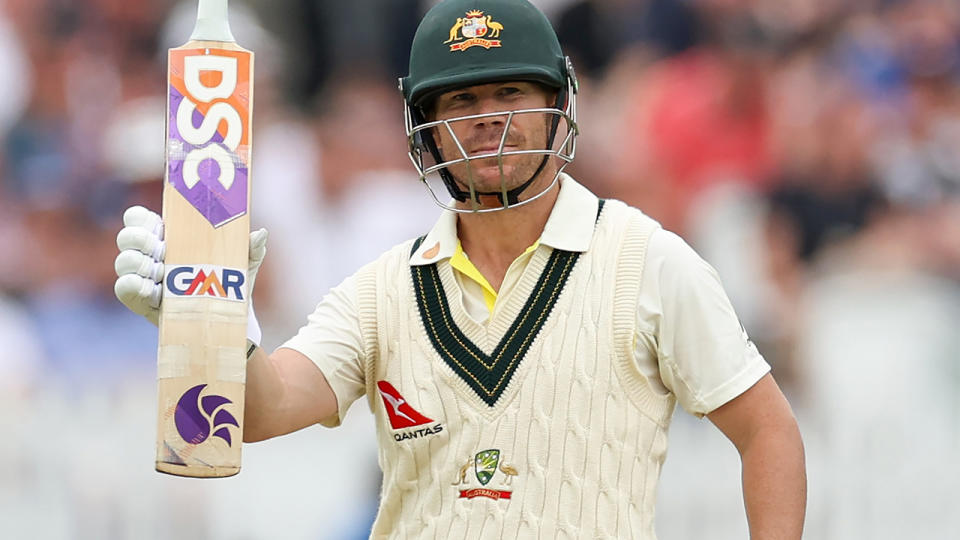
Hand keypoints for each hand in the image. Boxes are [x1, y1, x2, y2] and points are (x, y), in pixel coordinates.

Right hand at [113, 206, 267, 345]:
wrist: (229, 318)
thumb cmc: (231, 281)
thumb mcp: (244, 262)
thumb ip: (251, 247)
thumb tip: (260, 233)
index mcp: (169, 236)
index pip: (138, 217)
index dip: (142, 218)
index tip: (160, 226)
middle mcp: (150, 255)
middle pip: (127, 236)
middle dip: (139, 239)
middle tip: (161, 248)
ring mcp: (143, 278)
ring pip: (124, 261)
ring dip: (139, 263)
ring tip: (163, 273)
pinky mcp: (141, 302)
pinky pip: (124, 288)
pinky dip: (134, 285)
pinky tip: (155, 290)